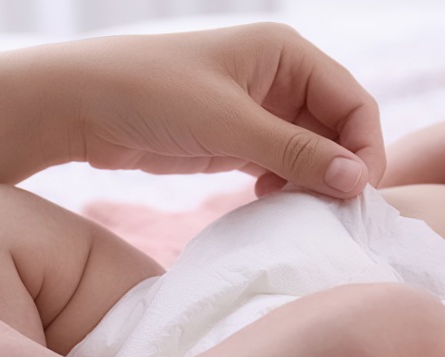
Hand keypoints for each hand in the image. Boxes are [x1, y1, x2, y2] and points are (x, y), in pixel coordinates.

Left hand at [56, 23, 384, 198]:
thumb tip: (356, 181)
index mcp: (286, 54)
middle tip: (330, 213)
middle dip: (336, 170)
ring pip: (307, 152)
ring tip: (297, 210)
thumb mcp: (229, 123)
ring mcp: (255, 112)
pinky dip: (281, 186)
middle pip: (334, 130)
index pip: (353, 102)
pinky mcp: (232, 141)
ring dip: (309, 182)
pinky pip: (276, 166)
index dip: (363, 148)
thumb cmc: (152, 95)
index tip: (356, 195)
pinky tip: (266, 203)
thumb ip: (294, 152)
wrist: (81, 107)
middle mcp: (277, 78)